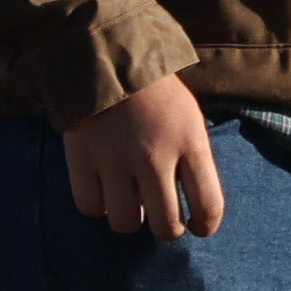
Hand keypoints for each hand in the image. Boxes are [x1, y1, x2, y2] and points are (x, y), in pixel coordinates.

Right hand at [65, 75, 224, 240]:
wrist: (110, 60)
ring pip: (125, 223)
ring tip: (131, 202)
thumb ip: (192, 162)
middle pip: (164, 225)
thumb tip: (186, 209)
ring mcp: (115, 159)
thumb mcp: (190, 121)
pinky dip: (98, 206)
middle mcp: (154, 156)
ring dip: (129, 219)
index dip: (206, 226)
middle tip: (162, 220)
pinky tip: (105, 191)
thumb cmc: (159, 97)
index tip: (198, 227)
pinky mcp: (81, 159)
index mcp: (190, 143)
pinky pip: (90, 207)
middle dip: (167, 230)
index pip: (208, 205)